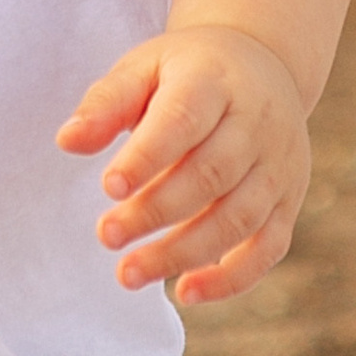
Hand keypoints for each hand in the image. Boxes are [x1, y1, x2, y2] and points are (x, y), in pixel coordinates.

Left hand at [59, 21, 310, 305]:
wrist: (263, 63)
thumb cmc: (187, 71)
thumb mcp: (145, 67)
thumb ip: (106, 103)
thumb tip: (67, 141)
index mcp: (216, 81)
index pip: (184, 120)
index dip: (148, 157)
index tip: (108, 187)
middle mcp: (257, 122)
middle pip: (211, 175)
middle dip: (156, 212)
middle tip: (106, 236)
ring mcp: (279, 164)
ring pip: (238, 218)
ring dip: (183, 252)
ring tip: (128, 273)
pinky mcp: (289, 200)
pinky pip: (268, 247)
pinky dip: (231, 278)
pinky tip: (185, 292)